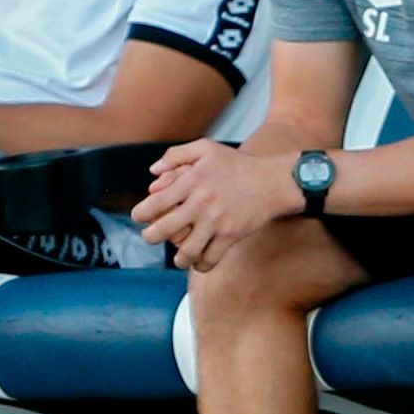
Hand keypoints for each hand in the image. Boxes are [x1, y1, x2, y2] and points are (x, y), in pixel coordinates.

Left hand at [131, 141, 299, 271]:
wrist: (274, 181)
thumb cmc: (237, 164)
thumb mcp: (206, 148)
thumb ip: (176, 155)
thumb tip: (152, 172)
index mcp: (191, 181)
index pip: (155, 203)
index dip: (141, 214)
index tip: (140, 217)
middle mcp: (201, 202)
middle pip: (164, 230)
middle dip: (150, 237)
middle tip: (151, 237)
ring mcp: (216, 221)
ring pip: (186, 251)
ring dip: (177, 258)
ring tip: (177, 257)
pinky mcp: (231, 235)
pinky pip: (211, 258)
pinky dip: (201, 265)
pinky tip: (199, 262)